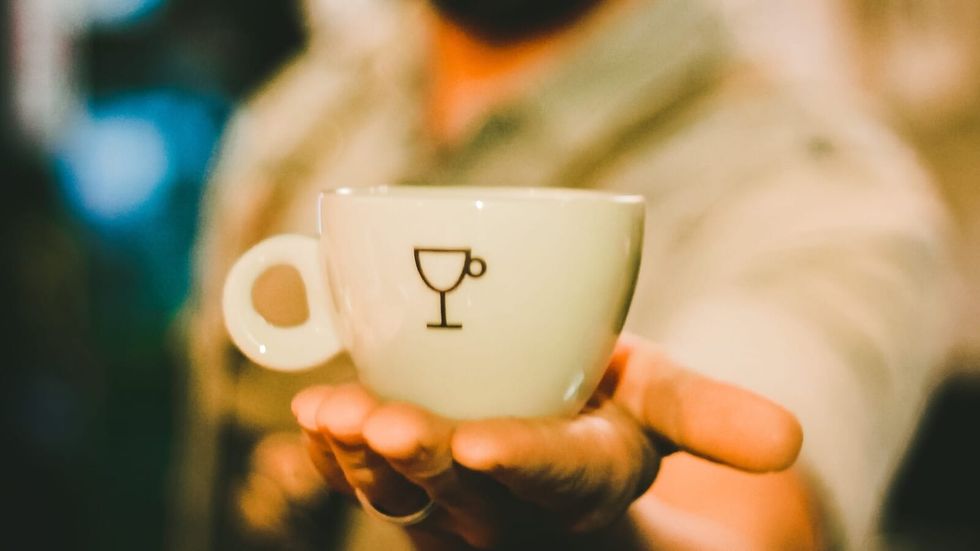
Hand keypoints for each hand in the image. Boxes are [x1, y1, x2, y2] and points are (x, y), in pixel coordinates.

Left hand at [291, 334, 802, 548]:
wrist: (565, 436)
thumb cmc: (614, 408)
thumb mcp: (665, 398)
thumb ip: (711, 414)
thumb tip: (788, 442)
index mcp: (589, 474)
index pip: (559, 475)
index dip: (524, 461)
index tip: (484, 444)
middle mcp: (519, 500)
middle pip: (468, 491)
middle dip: (424, 458)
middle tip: (382, 424)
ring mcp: (461, 501)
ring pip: (409, 492)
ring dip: (364, 457)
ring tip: (331, 417)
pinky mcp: (419, 487)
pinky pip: (374, 480)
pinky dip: (339, 450)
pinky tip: (311, 416)